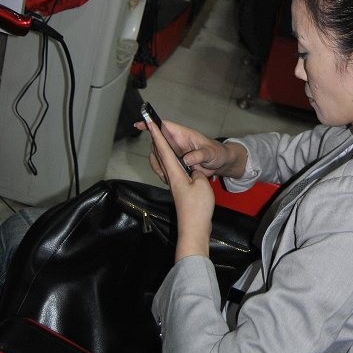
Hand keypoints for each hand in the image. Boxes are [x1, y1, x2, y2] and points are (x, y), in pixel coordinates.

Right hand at [134, 119, 247, 181]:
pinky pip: (163, 165)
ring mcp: (175, 152)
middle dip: (155, 151)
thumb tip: (186, 160)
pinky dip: (162, 172)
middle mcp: (177, 142)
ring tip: (166, 174)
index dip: (153, 124)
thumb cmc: (217, 153)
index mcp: (184, 135)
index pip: (165, 126)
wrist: (220, 163)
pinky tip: (168, 178)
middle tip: (162, 163)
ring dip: (158, 164)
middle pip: (157, 141)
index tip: (141, 124)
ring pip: (158, 155)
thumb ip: (199, 155)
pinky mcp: (175, 162)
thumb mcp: (210, 153)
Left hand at [145, 120, 214, 261]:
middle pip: (160, 156)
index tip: (150, 123)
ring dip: (161, 151)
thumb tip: (193, 170)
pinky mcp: (179, 191)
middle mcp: (171, 178)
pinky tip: (174, 163)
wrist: (194, 228)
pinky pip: (171, 171)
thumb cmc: (197, 207)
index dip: (157, 136)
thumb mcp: (202, 184)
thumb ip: (197, 172)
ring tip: (160, 142)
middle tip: (152, 127)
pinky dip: (169, 162)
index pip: (164, 150)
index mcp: (174, 173)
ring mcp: (174, 185)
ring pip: (164, 164)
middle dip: (156, 141)